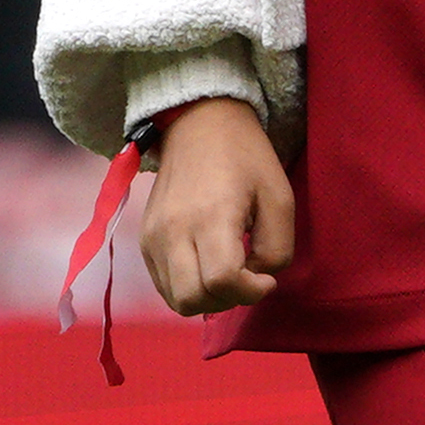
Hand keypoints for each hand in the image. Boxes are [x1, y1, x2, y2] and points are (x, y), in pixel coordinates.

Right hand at [138, 97, 293, 314]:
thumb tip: (256, 278)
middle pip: (193, 299)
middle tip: (246, 278)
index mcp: (210, 216)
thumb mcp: (279, 197)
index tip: (265, 278)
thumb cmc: (246, 157)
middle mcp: (173, 231)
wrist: (198, 124)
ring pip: (176, 300)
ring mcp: (153, 238)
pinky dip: (189, 289)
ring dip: (208, 299)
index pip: (222, 280)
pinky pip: (165, 287)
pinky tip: (208, 267)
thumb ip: (277, 248)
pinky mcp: (145, 241)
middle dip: (227, 301)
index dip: (250, 292)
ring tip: (228, 273)